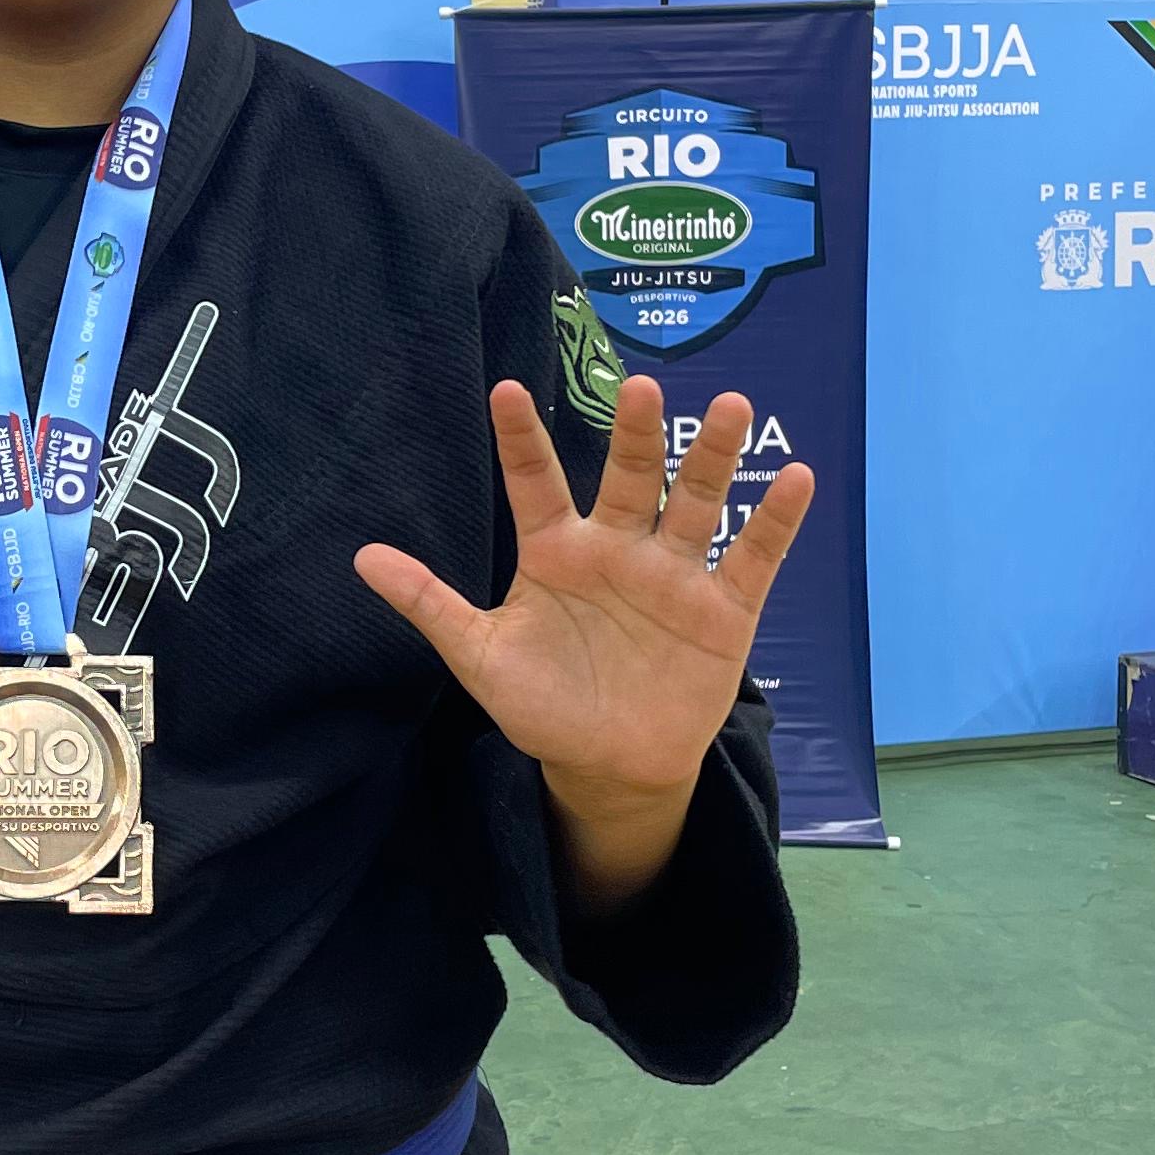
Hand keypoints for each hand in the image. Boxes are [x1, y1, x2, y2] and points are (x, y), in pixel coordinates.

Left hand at [355, 376, 813, 910]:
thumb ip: (430, 604)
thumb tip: (361, 559)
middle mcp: (619, 548)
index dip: (521, 439)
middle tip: (641, 387)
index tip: (505, 391)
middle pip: (631, 477)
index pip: (536, 482)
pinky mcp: (724, 609)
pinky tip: (794, 477)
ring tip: (728, 406)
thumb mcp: (479, 657)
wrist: (608, 767)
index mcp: (556, 552)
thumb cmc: (543, 704)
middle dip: (637, 434)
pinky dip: (774, 520)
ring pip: (696, 502)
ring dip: (713, 457)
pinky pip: (752, 557)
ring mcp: (675, 574)